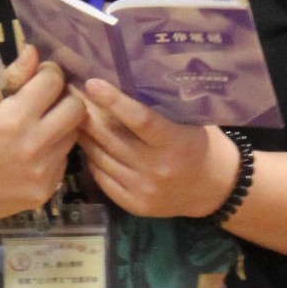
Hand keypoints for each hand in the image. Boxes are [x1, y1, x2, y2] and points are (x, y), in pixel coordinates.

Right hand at [0, 44, 83, 229]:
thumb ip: (8, 78)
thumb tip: (34, 52)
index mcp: (14, 118)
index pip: (54, 81)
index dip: (48, 73)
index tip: (39, 76)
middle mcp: (35, 146)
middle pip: (77, 109)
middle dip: (64, 98)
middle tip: (45, 100)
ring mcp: (43, 173)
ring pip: (72, 136)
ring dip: (60, 126)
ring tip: (34, 128)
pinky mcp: (45, 192)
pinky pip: (62, 162)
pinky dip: (52, 153)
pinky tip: (28, 154)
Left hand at [80, 81, 236, 222]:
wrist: (216, 189)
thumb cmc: (203, 145)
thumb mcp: (191, 121)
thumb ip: (161, 108)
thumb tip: (123, 82)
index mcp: (176, 144)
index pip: (140, 119)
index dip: (114, 101)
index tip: (91, 84)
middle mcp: (157, 169)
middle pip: (112, 138)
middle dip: (87, 115)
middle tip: (70, 95)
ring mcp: (144, 190)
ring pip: (101, 158)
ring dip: (85, 136)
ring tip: (73, 117)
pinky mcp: (135, 205)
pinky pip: (102, 178)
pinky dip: (92, 160)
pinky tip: (88, 145)